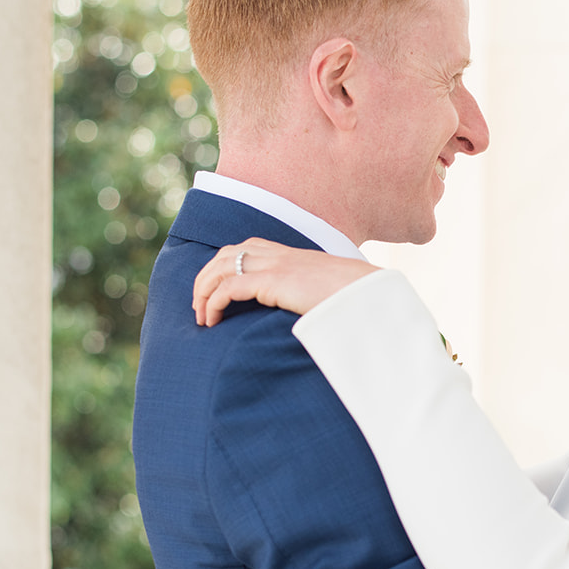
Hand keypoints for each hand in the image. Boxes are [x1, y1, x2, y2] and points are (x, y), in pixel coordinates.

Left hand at [192, 237, 378, 325]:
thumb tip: (312, 313)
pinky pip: (230, 287)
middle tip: (199, 306)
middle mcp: (279, 254)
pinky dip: (214, 302)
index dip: (222, 267)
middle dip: (205, 278)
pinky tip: (212, 320)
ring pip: (221, 267)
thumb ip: (313, 295)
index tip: (216, 292)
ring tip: (201, 315)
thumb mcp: (329, 292)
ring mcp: (275, 265)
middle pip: (225, 254)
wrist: (370, 293)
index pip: (245, 248)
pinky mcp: (273, 281)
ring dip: (203, 291)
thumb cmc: (355, 298)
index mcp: (291, 255)